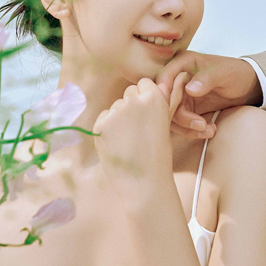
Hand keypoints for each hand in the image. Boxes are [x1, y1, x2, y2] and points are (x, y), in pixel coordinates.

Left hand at [96, 78, 173, 200]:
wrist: (144, 182)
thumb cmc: (159, 156)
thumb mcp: (165, 124)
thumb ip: (161, 102)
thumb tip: (165, 83)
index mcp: (154, 98)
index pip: (144, 83)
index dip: (145, 97)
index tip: (147, 112)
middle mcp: (133, 100)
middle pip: (129, 92)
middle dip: (132, 105)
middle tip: (137, 128)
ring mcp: (115, 112)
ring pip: (115, 106)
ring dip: (119, 117)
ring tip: (128, 139)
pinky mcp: (100, 125)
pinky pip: (104, 118)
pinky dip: (108, 128)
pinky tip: (118, 143)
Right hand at [156, 53, 262, 138]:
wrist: (247, 86)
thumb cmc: (236, 73)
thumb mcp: (225, 73)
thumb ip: (207, 78)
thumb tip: (189, 89)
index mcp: (183, 63)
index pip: (164, 77)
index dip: (163, 93)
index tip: (172, 108)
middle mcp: (178, 79)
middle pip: (165, 100)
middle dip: (181, 116)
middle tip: (200, 124)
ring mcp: (181, 95)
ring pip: (171, 115)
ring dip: (187, 126)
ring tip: (208, 129)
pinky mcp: (187, 108)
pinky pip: (181, 123)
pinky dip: (192, 130)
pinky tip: (209, 130)